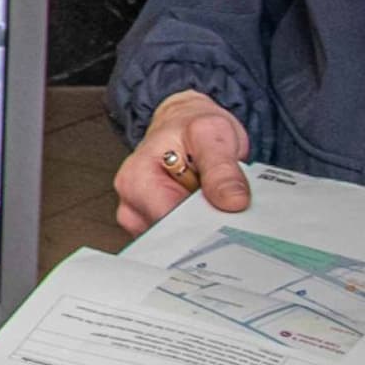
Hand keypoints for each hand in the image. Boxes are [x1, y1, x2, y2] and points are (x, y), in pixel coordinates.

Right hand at [116, 89, 249, 235]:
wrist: (182, 124)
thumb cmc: (190, 127)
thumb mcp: (212, 134)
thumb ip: (221, 169)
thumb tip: (232, 202)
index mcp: (137, 180)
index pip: (172, 222)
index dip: (205, 221)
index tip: (231, 214)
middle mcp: (132, 204)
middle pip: (176, 235)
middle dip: (206, 223)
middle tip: (226, 199)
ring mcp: (142, 219)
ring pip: (183, 240)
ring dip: (205, 224)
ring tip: (212, 196)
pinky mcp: (155, 228)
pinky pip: (184, 239)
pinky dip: (202, 227)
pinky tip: (206, 206)